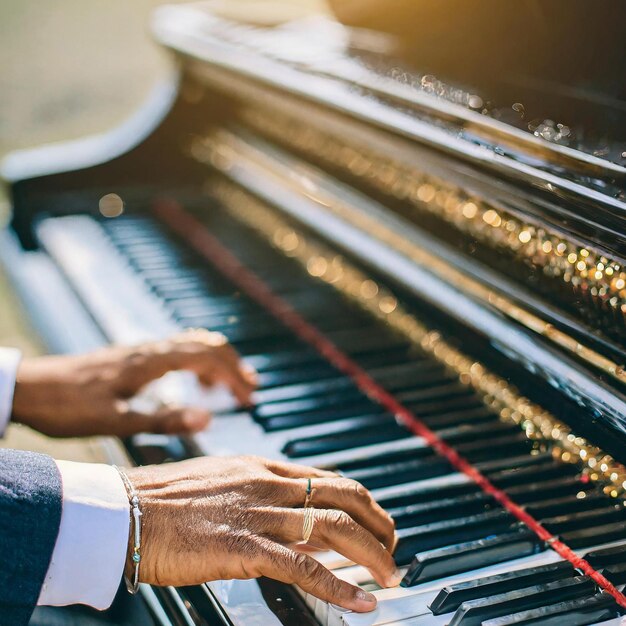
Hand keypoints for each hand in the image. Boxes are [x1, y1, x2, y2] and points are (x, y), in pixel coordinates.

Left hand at [12, 329, 256, 437]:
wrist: (30, 389)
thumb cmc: (68, 407)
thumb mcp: (116, 421)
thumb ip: (163, 419)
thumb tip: (208, 419)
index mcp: (150, 362)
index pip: (206, 357)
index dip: (233, 374)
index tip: (249, 397)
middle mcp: (150, 349)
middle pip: (205, 345)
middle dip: (232, 366)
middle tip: (249, 391)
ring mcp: (141, 351)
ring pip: (192, 345)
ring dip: (216, 362)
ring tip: (231, 387)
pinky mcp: (133, 357)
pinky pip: (176, 351)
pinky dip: (197, 363)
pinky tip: (195, 382)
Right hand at [126, 456, 399, 611]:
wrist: (126, 509)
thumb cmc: (165, 499)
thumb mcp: (222, 483)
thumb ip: (261, 496)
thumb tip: (294, 521)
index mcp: (261, 467)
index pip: (327, 478)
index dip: (360, 498)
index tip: (375, 518)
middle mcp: (267, 484)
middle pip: (343, 496)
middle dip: (378, 520)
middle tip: (393, 545)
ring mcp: (258, 514)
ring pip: (334, 528)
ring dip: (370, 553)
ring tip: (389, 574)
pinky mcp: (244, 547)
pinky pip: (303, 568)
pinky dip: (338, 586)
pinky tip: (360, 602)